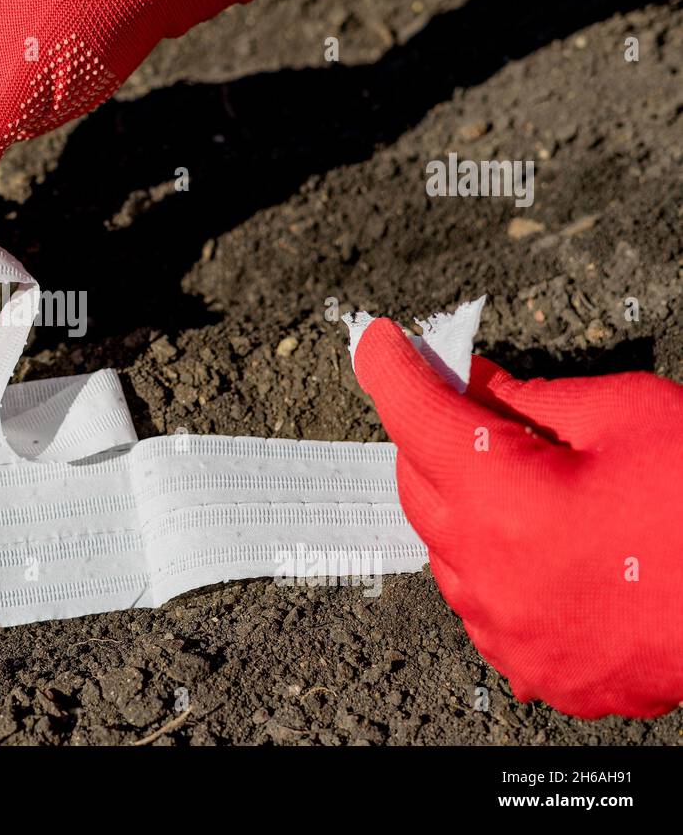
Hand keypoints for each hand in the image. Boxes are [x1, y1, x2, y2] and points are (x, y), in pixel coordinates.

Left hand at [355, 318, 682, 718]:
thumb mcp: (629, 416)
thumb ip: (531, 399)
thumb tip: (474, 383)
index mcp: (503, 501)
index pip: (415, 416)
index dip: (392, 368)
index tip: (380, 342)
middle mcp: (488, 574)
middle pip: (419, 480)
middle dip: (435, 434)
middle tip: (471, 402)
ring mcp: (508, 631)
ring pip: (443, 543)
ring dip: (462, 499)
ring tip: (522, 476)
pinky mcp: (533, 668)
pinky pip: (479, 601)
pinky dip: (490, 560)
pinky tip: (537, 539)